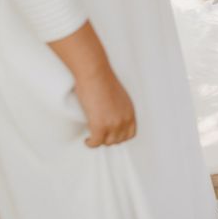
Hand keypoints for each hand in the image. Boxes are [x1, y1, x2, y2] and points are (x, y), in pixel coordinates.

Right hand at [48, 22, 135, 147]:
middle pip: (118, 140)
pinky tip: (87, 140)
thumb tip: (110, 114)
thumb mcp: (119, 97)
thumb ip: (118, 108)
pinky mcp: (100, 125)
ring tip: (92, 137)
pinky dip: (91, 143)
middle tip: (99, 135)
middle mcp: (124, 119)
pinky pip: (96, 142)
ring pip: (107, 142)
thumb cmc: (103, 80)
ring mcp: (113, 123)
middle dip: (108, 139)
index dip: (120, 137)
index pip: (130, 134)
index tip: (111, 135)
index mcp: (130, 112)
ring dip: (99, 141)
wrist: (95, 74)